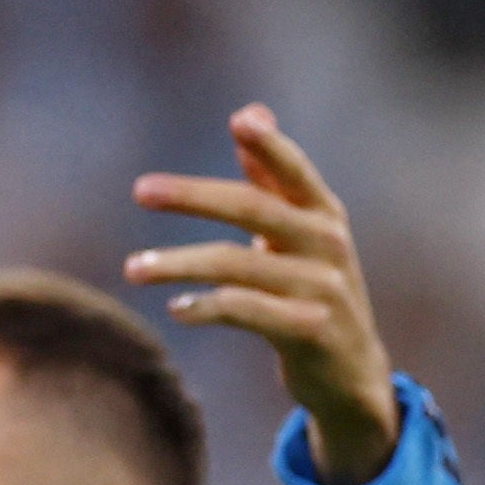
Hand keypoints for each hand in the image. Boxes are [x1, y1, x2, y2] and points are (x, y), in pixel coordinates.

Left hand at [129, 107, 400, 484]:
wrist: (351, 372)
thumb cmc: (313, 289)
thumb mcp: (300, 232)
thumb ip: (273, 177)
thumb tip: (250, 112)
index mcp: (323, 214)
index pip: (294, 171)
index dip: (270, 145)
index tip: (238, 120)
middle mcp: (327, 244)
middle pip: (254, 209)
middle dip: (195, 196)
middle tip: (141, 190)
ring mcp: (322, 288)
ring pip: (238, 266)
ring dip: (179, 265)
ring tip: (133, 269)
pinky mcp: (310, 330)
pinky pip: (246, 312)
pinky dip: (207, 308)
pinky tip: (176, 308)